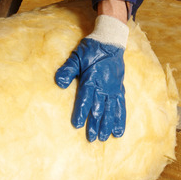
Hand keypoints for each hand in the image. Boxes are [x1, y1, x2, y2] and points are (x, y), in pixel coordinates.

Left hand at [55, 15, 128, 141]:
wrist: (111, 41)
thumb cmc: (91, 49)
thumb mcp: (77, 56)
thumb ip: (68, 70)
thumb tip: (59, 82)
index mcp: (93, 78)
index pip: (86, 98)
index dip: (81, 112)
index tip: (77, 124)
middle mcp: (105, 86)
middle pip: (99, 108)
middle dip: (95, 124)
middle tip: (91, 138)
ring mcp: (114, 88)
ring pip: (111, 110)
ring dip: (108, 124)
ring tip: (104, 137)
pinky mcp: (120, 89)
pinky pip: (121, 106)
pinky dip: (120, 119)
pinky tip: (118, 131)